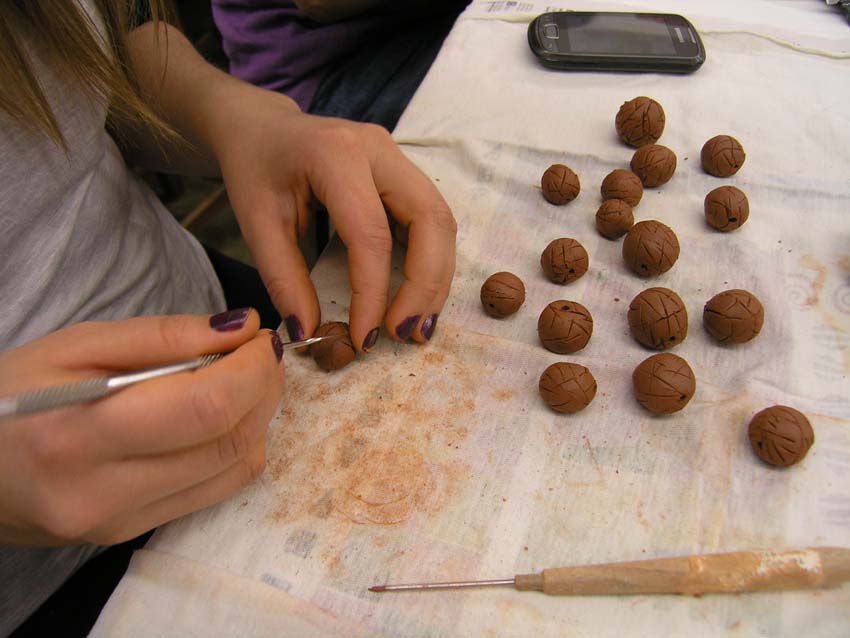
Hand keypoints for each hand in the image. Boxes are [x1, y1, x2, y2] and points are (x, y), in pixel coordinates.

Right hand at [0, 309, 283, 545]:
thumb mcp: (75, 345)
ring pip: (233, 469)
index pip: (207, 407)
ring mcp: (121, 523)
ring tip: (247, 379)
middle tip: (261, 352)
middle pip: (228, 440)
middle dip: (263, 388)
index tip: (260, 336)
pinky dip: (237, 447)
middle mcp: (105, 493)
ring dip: (258, 417)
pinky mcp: (131, 535)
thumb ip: (163, 336)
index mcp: (80, 436)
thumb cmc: (10, 394)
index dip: (252, 368)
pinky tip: (225, 417)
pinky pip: (215, 491)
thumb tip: (241, 328)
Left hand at [211, 88, 456, 350]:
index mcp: (336, 155)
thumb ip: (283, 279)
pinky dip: (430, 263)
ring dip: (436, 278)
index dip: (373, 293)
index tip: (364, 338)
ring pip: (441, 220)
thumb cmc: (255, 170)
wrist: (261, 129)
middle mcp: (379, 150)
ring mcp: (398, 158)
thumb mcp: (256, 223)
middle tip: (408, 334)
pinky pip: (432, 220)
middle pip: (430, 220)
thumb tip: (310, 333)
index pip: (371, 234)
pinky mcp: (404, 173)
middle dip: (426, 285)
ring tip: (418, 325)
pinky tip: (417, 298)